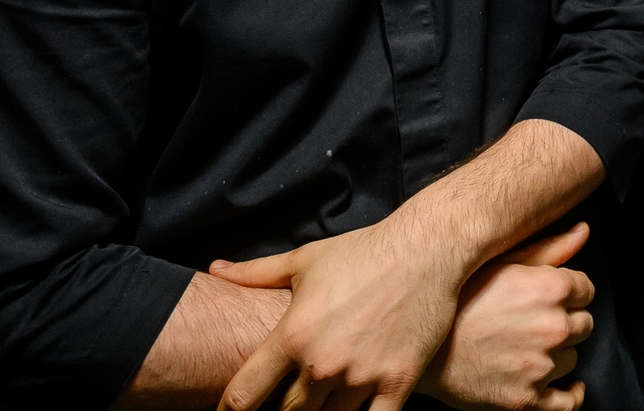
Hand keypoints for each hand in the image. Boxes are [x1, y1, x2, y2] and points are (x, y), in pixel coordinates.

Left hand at [214, 211, 469, 410]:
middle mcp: (322, 362)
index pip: (243, 395)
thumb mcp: (305, 260)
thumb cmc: (364, 251)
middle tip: (292, 401)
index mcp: (292, 335)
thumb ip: (256, 273)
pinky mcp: (398, 381)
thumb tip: (215, 269)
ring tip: (326, 401)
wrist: (428, 247)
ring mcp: (361, 375)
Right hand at [419, 224, 595, 410]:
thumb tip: (583, 232)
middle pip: (583, 325)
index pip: (586, 290)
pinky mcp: (526, 400)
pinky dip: (572, 395)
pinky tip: (567, 386)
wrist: (417, 347)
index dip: (570, 293)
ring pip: (571, 359)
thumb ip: (549, 248)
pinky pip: (568, 403)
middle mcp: (552, 327)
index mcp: (550, 288)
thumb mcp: (500, 261)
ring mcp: (540, 367)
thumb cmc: (456, 299)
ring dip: (557, 354)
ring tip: (525, 346)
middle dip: (565, 322)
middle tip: (535, 322)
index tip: (552, 298)